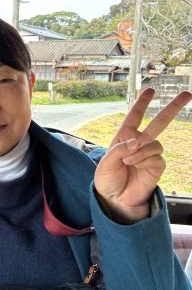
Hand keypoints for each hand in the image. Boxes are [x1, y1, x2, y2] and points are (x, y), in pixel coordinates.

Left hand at [94, 88, 190, 222]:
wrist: (115, 199)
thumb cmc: (107, 179)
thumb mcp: (105, 162)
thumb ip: (119, 149)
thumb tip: (137, 141)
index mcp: (124, 138)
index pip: (134, 117)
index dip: (142, 104)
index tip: (150, 90)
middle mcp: (139, 143)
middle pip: (160, 122)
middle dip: (173, 107)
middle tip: (188, 93)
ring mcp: (150, 154)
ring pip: (156, 143)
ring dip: (141, 151)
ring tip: (128, 161)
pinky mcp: (157, 165)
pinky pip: (156, 156)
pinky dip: (144, 160)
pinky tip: (136, 167)